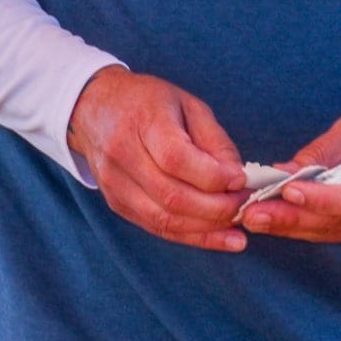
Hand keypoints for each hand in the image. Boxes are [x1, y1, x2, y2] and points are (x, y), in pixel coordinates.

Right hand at [65, 66, 248, 249]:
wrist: (95, 108)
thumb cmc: (147, 102)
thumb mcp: (188, 105)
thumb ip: (215, 141)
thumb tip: (239, 178)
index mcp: (144, 121)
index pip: (177, 159)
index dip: (213, 176)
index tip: (241, 180)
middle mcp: (123, 154)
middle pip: (172, 196)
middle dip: (217, 208)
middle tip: (246, 206)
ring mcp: (116, 183)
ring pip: (164, 219)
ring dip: (207, 229)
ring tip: (237, 226)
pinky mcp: (116, 203)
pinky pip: (157, 228)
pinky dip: (191, 237)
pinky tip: (219, 238)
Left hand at [238, 101, 340, 242]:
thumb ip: (323, 152)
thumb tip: (283, 173)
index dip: (321, 198)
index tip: (287, 191)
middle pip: (338, 221)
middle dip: (291, 218)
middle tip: (250, 213)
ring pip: (332, 231)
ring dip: (290, 225)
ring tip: (252, 217)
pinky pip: (335, 231)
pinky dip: (305, 224)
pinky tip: (274, 219)